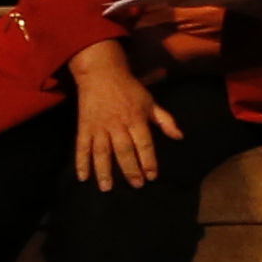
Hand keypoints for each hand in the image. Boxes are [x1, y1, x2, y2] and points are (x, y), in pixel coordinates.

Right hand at [68, 43, 178, 188]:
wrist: (101, 73)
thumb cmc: (130, 89)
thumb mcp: (150, 101)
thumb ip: (165, 120)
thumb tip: (180, 136)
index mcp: (136, 119)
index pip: (144, 144)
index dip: (148, 161)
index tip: (152, 176)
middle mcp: (117, 125)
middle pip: (124, 151)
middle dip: (130, 170)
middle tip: (136, 185)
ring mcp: (99, 126)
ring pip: (102, 152)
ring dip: (104, 171)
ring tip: (107, 188)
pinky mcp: (84, 127)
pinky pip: (82, 147)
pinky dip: (81, 162)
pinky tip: (83, 177)